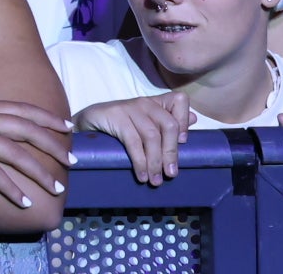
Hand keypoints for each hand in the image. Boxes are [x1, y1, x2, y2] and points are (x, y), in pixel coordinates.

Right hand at [0, 97, 74, 210]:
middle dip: (53, 146)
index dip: (47, 117)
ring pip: (16, 154)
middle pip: (27, 130)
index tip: (67, 126)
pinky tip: (24, 203)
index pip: (21, 108)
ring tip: (57, 189)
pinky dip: (12, 189)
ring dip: (40, 173)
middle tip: (73, 161)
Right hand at [75, 93, 190, 186]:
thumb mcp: (146, 123)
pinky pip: (133, 141)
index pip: (179, 101)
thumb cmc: (121, 124)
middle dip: (172, 153)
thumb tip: (193, 119)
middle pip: (168, 125)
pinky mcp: (116, 116)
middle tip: (171, 174)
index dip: (185, 121)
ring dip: (155, 162)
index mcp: (156, 102)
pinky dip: (140, 161)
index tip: (184, 142)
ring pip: (152, 136)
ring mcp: (130, 107)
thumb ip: (168, 122)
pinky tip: (142, 175)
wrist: (89, 121)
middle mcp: (145, 102)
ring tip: (155, 180)